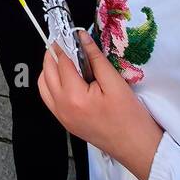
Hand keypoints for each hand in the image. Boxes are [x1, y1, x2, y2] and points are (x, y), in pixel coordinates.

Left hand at [38, 31, 163, 179]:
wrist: (136, 148)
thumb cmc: (130, 118)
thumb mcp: (115, 83)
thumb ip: (95, 58)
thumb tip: (82, 38)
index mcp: (74, 97)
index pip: (61, 61)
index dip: (64, 43)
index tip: (69, 32)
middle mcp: (62, 107)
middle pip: (47, 71)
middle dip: (54, 54)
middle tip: (68, 43)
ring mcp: (61, 117)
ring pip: (44, 85)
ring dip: (50, 69)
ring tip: (68, 59)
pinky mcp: (65, 122)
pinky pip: (49, 98)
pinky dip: (52, 83)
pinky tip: (68, 78)